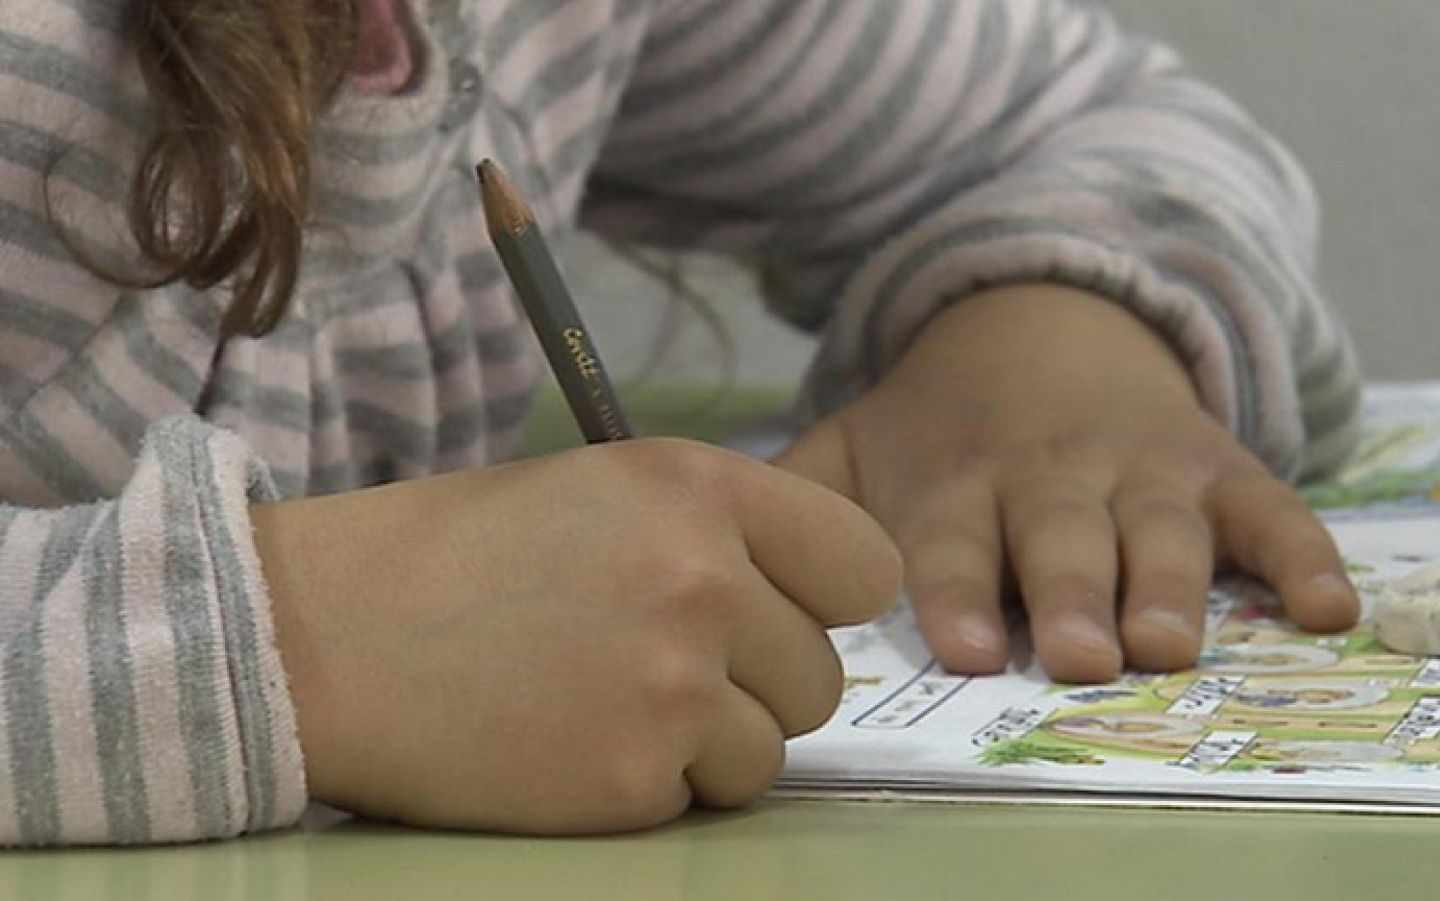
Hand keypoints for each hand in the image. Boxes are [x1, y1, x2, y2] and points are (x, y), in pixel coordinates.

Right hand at [251, 439, 899, 832]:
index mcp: (701, 488)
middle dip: (758, 686)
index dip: (829, 600)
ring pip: (770, 753)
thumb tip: (807, 606)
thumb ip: (717, 535)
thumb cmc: (458, 552)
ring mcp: (674, 686)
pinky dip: (646, 787)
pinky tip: (570, 744)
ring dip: (709, 746)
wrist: (324, 631)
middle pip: (822, 677)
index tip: (785, 614)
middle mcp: (706, 581)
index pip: (867, 566)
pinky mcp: (631, 779)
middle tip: (661, 669)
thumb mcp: (604, 490)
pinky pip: (696, 801)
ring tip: (608, 706)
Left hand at [777, 284, 1357, 682]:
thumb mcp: (853, 444)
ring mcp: (1139, 467)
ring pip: (1159, 530)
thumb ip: (792, 500)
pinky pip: (1269, 508)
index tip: (971, 650)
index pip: (949, 546)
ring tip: (1172, 640)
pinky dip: (1302, 554)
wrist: (1038, 318)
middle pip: (1060, 542)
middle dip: (1072, 597)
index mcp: (955, 483)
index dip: (957, 596)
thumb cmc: (935, 422)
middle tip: (1082, 654)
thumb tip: (713, 559)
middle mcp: (1048, 477)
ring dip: (1169, 584)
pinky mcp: (1213, 462)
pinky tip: (1330, 607)